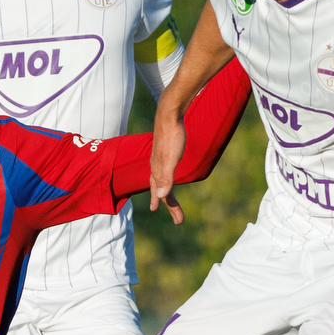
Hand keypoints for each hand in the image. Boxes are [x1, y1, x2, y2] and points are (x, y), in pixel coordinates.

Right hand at [150, 109, 187, 224]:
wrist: (169, 114)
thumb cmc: (172, 137)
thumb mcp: (171, 159)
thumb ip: (166, 178)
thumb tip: (162, 197)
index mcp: (158, 171)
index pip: (164, 194)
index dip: (171, 206)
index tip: (177, 220)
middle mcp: (156, 167)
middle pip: (161, 190)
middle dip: (168, 204)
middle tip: (178, 218)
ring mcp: (159, 159)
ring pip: (159, 180)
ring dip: (162, 191)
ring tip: (163, 198)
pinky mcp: (163, 150)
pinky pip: (161, 170)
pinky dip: (163, 178)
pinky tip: (165, 173)